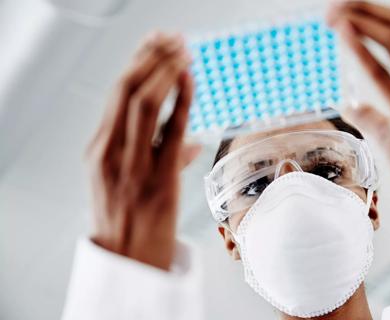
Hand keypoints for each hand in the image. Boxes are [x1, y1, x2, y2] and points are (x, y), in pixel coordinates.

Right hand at [85, 32, 200, 269]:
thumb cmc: (129, 220)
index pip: (116, 94)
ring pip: (143, 103)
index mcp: (99, 150)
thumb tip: (190, 142)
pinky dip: (180, 100)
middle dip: (149, 58)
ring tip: (183, 50)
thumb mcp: (126, 183)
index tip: (154, 42)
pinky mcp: (158, 180)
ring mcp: (132, 166)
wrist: (129, 261)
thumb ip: (152, 155)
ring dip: (165, 71)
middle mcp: (110, 153)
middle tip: (171, 38)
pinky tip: (189, 79)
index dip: (137, 63)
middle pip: (126, 90)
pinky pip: (171, 131)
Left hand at [328, 1, 389, 293]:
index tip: (346, 11)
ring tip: (332, 14)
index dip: (377, 15)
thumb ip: (374, 115)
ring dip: (361, 22)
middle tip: (331, 6)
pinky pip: (387, 78)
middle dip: (366, 9)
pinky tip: (344, 36)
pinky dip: (364, 52)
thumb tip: (349, 104)